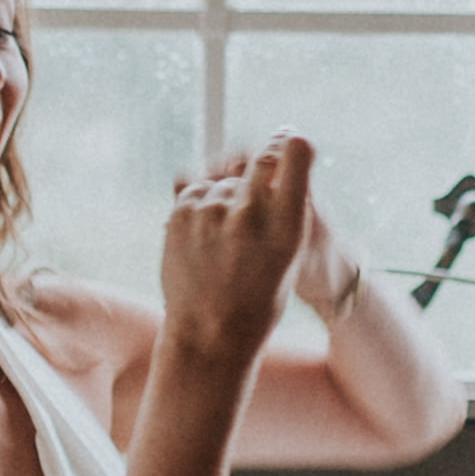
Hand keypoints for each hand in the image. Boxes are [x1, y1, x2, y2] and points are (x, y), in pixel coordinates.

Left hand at [159, 133, 320, 357]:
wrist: (210, 335)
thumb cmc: (258, 300)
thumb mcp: (288, 257)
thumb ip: (283, 210)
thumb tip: (274, 165)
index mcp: (288, 225)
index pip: (294, 155)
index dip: (291, 143)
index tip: (290, 140)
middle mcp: (251, 212)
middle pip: (259, 160)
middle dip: (263, 161)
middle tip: (259, 178)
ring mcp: (212, 212)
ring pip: (224, 180)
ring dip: (227, 195)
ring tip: (225, 238)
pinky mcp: (180, 213)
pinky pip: (196, 191)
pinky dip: (201, 207)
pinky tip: (206, 237)